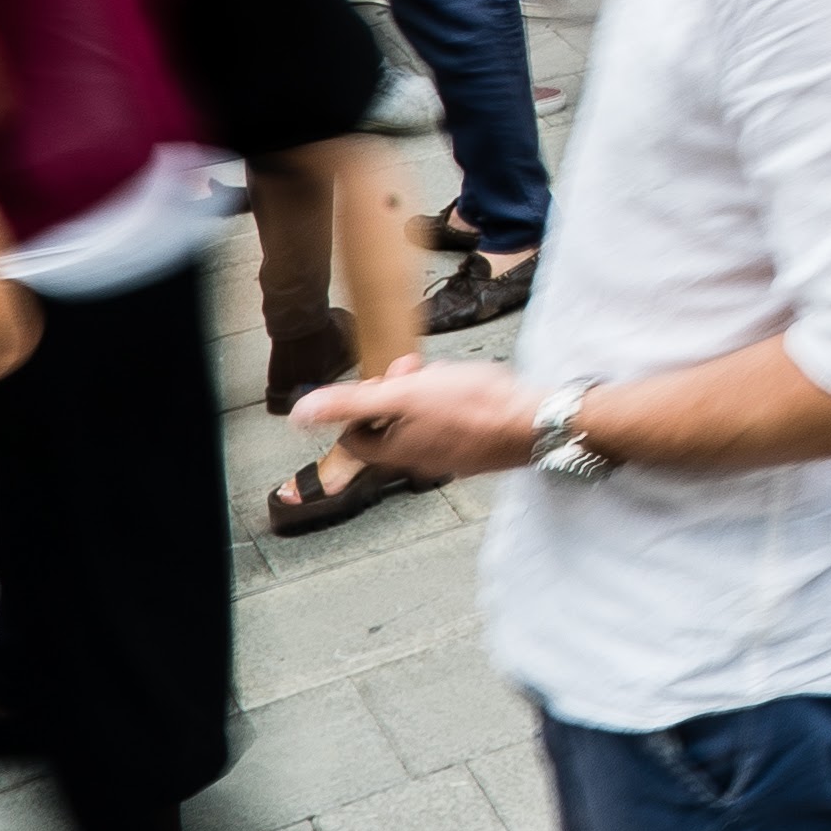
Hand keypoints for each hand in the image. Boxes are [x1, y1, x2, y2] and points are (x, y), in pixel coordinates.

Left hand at [289, 355, 535, 476]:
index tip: (386, 379)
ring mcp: (450, 457)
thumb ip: (350, 404)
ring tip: (447, 376)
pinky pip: (451, 427)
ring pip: (420, 426)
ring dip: (425, 397)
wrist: (531, 420)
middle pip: (389, 429)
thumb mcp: (403, 394)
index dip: (363, 403)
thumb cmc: (473, 406)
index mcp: (394, 449)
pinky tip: (471, 391)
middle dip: (396, 395)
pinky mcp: (477, 450)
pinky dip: (452, 407)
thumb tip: (299, 413)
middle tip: (417, 370)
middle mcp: (418, 460)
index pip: (355, 434)